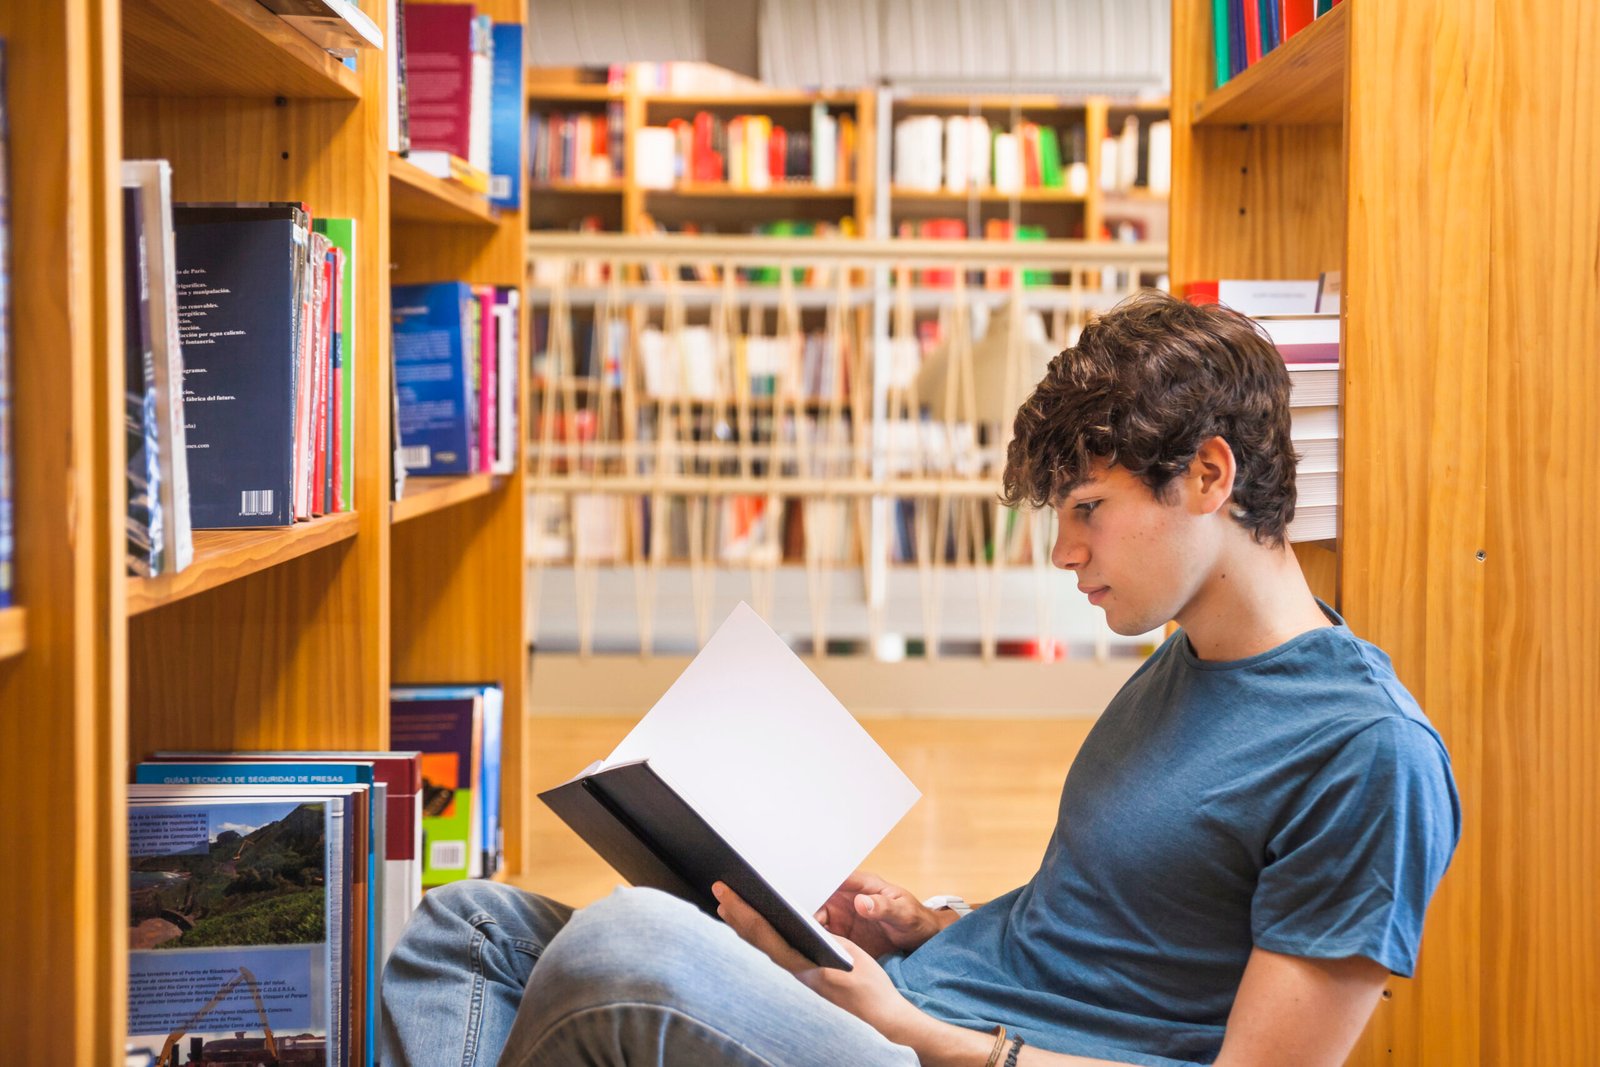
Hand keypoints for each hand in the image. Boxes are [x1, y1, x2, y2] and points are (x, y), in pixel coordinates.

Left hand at [713, 882, 927, 1042]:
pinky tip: (756, 923)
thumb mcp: (850, 954)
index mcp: (802, 964)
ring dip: (744, 923)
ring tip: (728, 903)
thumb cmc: (868, 985)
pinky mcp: (804, 971)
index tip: (728, 893)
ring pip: (763, 944)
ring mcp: (797, 971)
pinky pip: (775, 947)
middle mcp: (794, 969)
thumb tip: (805, 920)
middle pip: (757, 938)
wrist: (879, 1014)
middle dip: (736, 913)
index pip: (764, 934)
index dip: (743, 912)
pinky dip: (761, 932)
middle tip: (719, 888)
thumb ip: (826, 938)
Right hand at [813, 870, 954, 956]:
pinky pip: (824, 936)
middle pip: (819, 899)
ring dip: (808, 927)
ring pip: (817, 918)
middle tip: (797, 923)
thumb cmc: (915, 920)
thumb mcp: (904, 913)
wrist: (921, 940)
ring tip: (799, 938)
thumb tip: (860, 902)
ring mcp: (844, 916)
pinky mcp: (843, 934)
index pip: (835, 879)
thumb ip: (883, 907)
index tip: (805, 897)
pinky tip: (810, 949)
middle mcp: (848, 898)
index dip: (818, 885)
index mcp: (863, 885)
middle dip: (806, 908)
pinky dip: (816, 941)